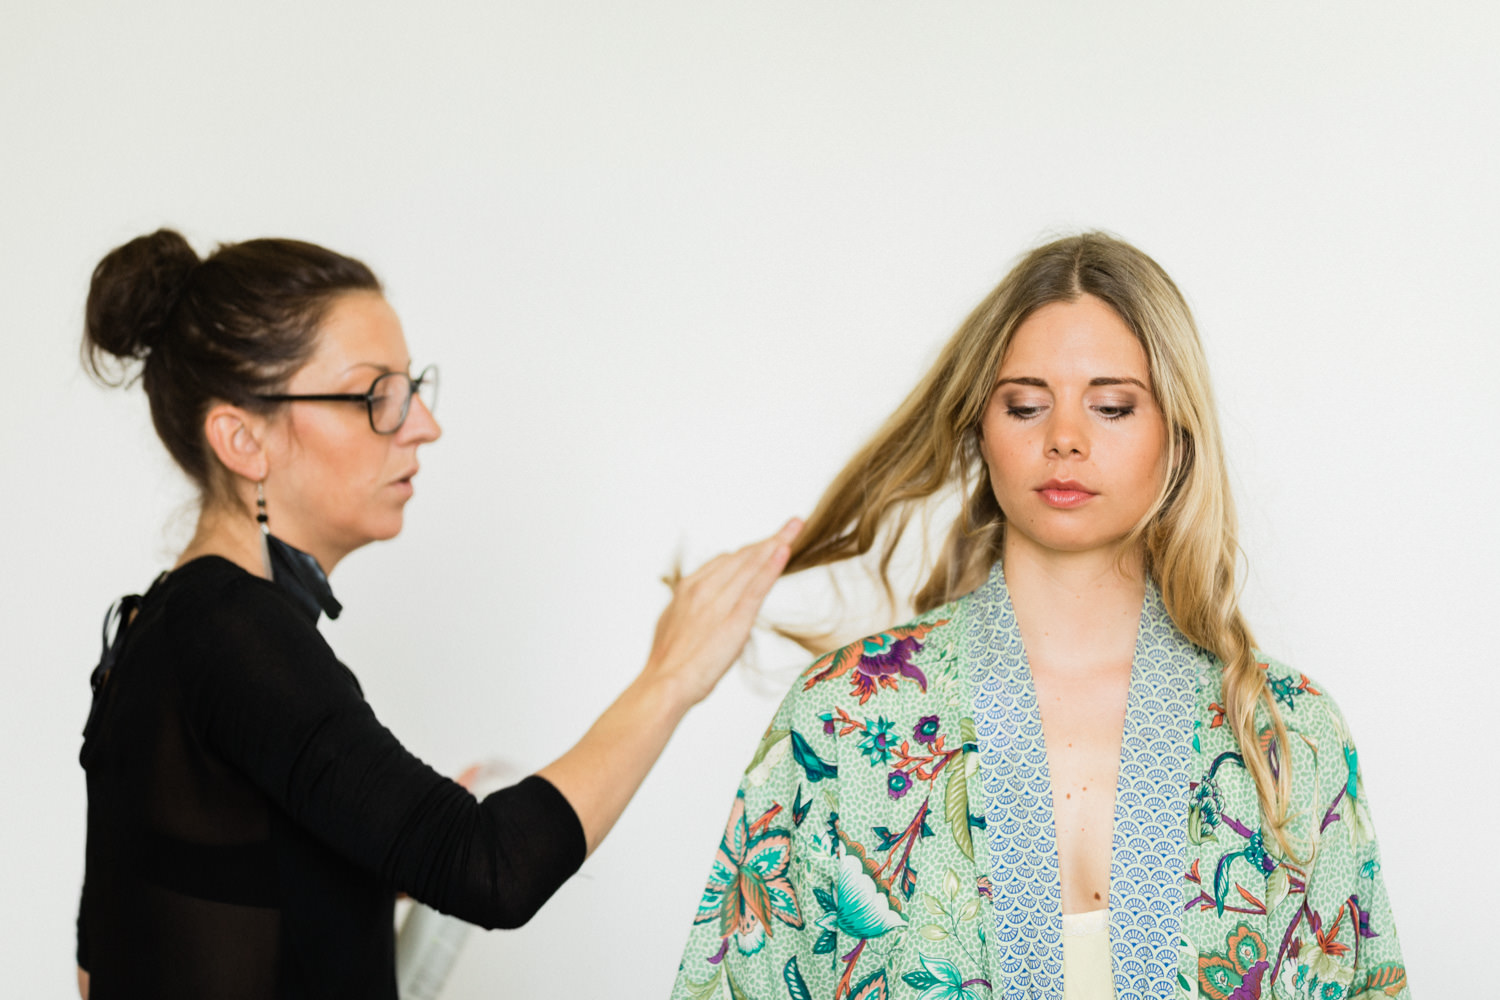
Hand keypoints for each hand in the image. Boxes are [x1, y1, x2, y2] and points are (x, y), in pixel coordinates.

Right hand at [642, 518, 801, 708]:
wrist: (664, 684)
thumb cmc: (668, 663)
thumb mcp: (673, 625)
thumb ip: (691, 610)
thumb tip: (702, 608)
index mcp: (688, 588)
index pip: (725, 561)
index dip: (749, 553)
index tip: (765, 545)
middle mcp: (703, 587)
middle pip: (742, 557)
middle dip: (767, 540)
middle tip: (792, 526)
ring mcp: (719, 601)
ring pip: (751, 565)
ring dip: (776, 543)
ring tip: (796, 527)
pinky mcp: (734, 619)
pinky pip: (756, 586)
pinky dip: (771, 566)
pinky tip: (785, 550)